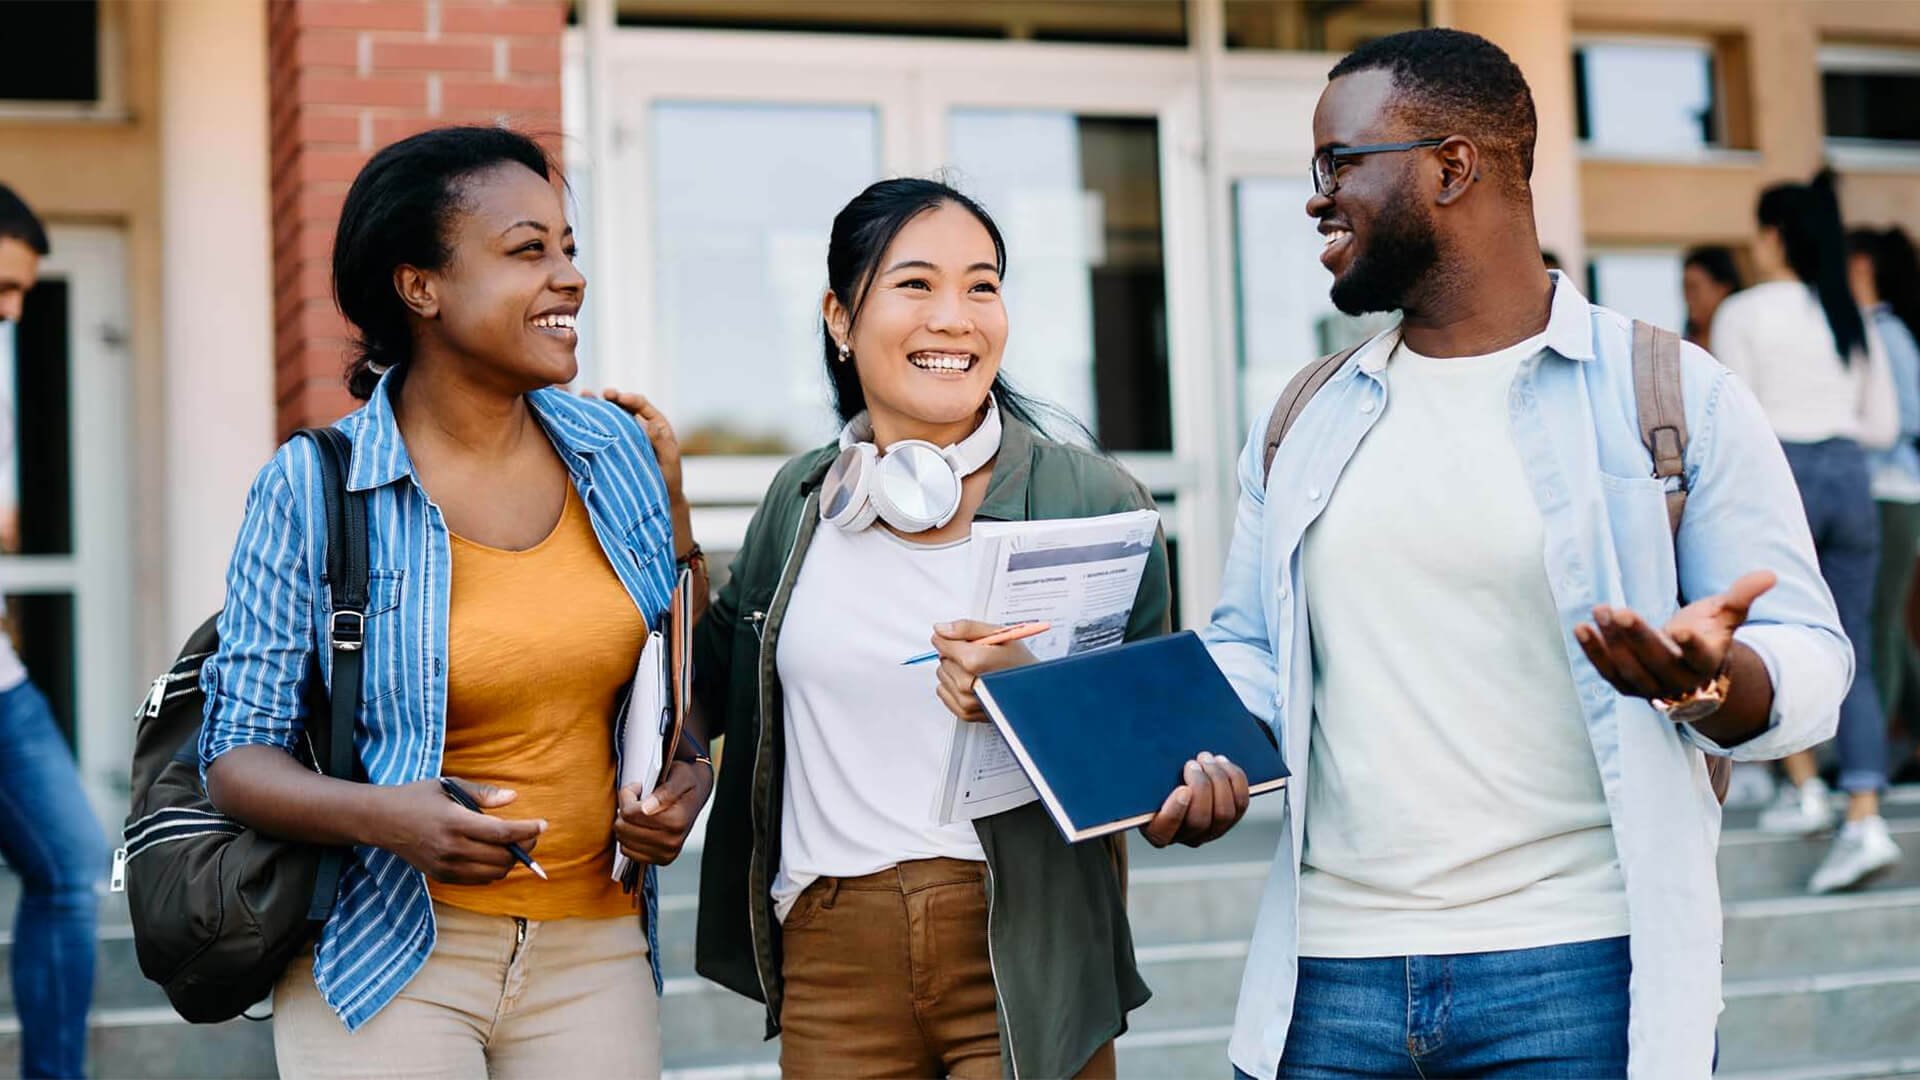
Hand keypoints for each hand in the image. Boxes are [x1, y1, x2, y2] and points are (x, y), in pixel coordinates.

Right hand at [370, 778, 544, 884]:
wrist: (381, 821)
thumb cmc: (417, 798)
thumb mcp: (449, 785)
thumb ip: (483, 794)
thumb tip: (514, 798)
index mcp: (455, 822)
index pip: (502, 833)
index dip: (528, 831)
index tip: (543, 825)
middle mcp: (452, 848)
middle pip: (502, 857)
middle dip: (524, 846)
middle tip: (531, 834)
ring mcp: (446, 866)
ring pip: (494, 873)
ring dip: (510, 861)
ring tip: (515, 845)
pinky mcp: (442, 877)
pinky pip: (479, 880)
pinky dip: (493, 870)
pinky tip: (495, 855)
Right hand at [588, 388, 684, 508]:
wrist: (659, 495)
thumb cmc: (669, 476)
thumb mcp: (668, 458)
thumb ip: (659, 440)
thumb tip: (646, 423)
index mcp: (654, 423)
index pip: (641, 405)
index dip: (629, 399)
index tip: (620, 398)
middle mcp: (637, 425)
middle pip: (622, 406)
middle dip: (611, 397)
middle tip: (603, 394)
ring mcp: (624, 435)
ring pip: (609, 416)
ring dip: (596, 405)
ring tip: (584, 396)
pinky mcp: (612, 446)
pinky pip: (602, 432)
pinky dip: (591, 423)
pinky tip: (579, 415)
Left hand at [613, 759, 713, 866]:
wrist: (697, 794)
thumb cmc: (686, 783)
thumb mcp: (680, 777)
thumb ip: (665, 792)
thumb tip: (647, 808)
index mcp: (677, 821)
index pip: (630, 813)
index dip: (628, 795)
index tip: (637, 787)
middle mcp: (673, 841)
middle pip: (623, 828)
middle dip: (625, 809)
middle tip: (638, 799)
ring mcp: (666, 853)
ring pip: (623, 840)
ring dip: (626, 824)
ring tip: (639, 812)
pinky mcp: (660, 860)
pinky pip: (628, 851)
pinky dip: (629, 838)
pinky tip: (640, 826)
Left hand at [930, 619, 1038, 721]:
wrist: (1036, 690)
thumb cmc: (1021, 663)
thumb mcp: (999, 635)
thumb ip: (966, 628)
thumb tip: (941, 629)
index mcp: (975, 660)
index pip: (942, 643)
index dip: (950, 638)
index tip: (960, 639)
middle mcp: (967, 684)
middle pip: (943, 660)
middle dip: (956, 655)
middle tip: (980, 656)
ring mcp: (966, 701)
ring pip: (942, 676)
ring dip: (955, 671)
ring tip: (979, 670)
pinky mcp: (965, 713)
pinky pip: (943, 692)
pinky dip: (953, 687)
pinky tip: (972, 683)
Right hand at [1141, 752, 1248, 847]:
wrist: (1173, 779)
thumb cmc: (1155, 780)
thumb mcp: (1144, 782)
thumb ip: (1144, 778)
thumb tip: (1138, 760)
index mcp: (1157, 831)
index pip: (1164, 832)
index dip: (1175, 812)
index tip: (1182, 789)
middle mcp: (1185, 837)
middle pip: (1200, 820)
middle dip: (1201, 786)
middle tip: (1193, 763)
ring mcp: (1211, 831)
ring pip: (1224, 813)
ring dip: (1219, 780)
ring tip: (1208, 758)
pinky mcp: (1229, 820)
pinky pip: (1240, 804)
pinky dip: (1235, 780)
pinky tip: (1222, 763)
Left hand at [1574, 570, 1776, 706]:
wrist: (1693, 672)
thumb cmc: (1709, 634)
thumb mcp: (1726, 614)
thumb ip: (1743, 595)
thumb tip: (1769, 574)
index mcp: (1707, 661)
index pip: (1700, 655)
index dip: (1690, 643)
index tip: (1681, 629)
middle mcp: (1681, 680)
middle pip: (1658, 661)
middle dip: (1637, 637)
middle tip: (1619, 611)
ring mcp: (1653, 689)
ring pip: (1631, 669)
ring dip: (1612, 642)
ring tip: (1600, 610)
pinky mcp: (1629, 689)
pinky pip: (1609, 674)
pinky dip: (1594, 654)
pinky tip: (1582, 629)